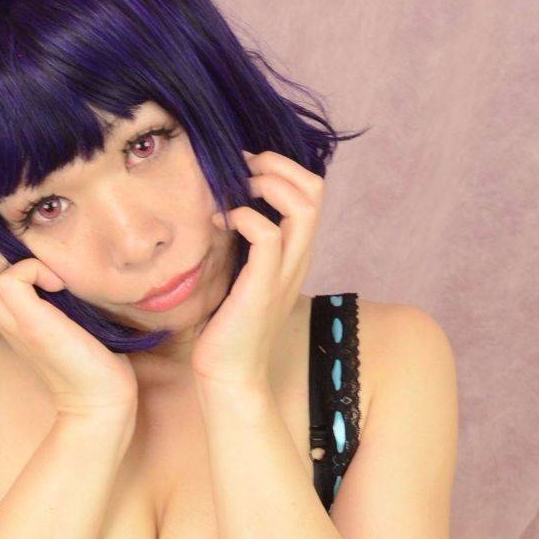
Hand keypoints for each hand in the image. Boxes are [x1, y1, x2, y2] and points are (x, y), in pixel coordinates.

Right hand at [0, 236, 137, 420]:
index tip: (23, 257)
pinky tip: (58, 285)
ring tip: (41, 271)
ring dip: (3, 255)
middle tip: (28, 260)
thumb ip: (43, 290)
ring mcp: (12, 321)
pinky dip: (33, 268)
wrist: (102, 398)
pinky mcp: (32, 326)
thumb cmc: (89, 354)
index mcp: (2, 312)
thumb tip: (46, 256)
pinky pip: (8, 279)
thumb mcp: (58, 313)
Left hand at [191, 149, 323, 389]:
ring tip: (235, 193)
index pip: (312, 191)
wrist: (229, 373)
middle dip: (278, 164)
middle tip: (242, 168)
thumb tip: (223, 204)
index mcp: (295, 253)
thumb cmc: (227, 324)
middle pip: (315, 189)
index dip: (282, 167)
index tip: (245, 168)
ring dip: (267, 184)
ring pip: (303, 207)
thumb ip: (243, 241)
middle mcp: (298, 258)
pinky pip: (269, 236)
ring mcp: (285, 273)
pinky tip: (223, 222)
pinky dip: (246, 217)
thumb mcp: (240, 272)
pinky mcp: (263, 288)